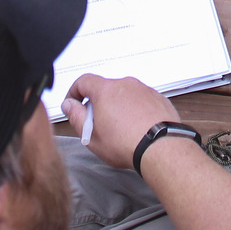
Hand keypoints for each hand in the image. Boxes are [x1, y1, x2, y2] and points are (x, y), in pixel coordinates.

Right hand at [62, 73, 180, 170]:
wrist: (161, 148)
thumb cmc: (126, 144)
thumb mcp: (91, 136)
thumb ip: (76, 117)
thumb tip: (69, 105)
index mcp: (106, 90)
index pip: (84, 81)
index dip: (74, 92)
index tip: (74, 104)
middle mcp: (126, 84)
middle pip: (105, 89)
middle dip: (98, 104)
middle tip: (97, 124)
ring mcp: (144, 90)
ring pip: (124, 95)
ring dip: (118, 107)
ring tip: (120, 130)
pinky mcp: (158, 98)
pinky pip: (141, 101)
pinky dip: (136, 110)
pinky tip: (136, 128)